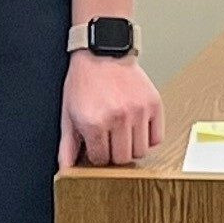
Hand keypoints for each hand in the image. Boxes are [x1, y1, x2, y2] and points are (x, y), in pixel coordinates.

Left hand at [59, 50, 162, 167]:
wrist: (102, 53)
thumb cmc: (83, 83)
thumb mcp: (68, 113)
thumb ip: (68, 144)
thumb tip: (66, 169)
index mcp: (94, 123)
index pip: (101, 159)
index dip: (97, 155)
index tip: (96, 146)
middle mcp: (118, 118)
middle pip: (123, 159)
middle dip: (114, 155)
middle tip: (109, 142)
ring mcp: (138, 111)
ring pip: (141, 151)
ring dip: (131, 148)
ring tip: (123, 135)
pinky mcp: (154, 104)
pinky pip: (157, 138)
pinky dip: (149, 139)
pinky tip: (137, 130)